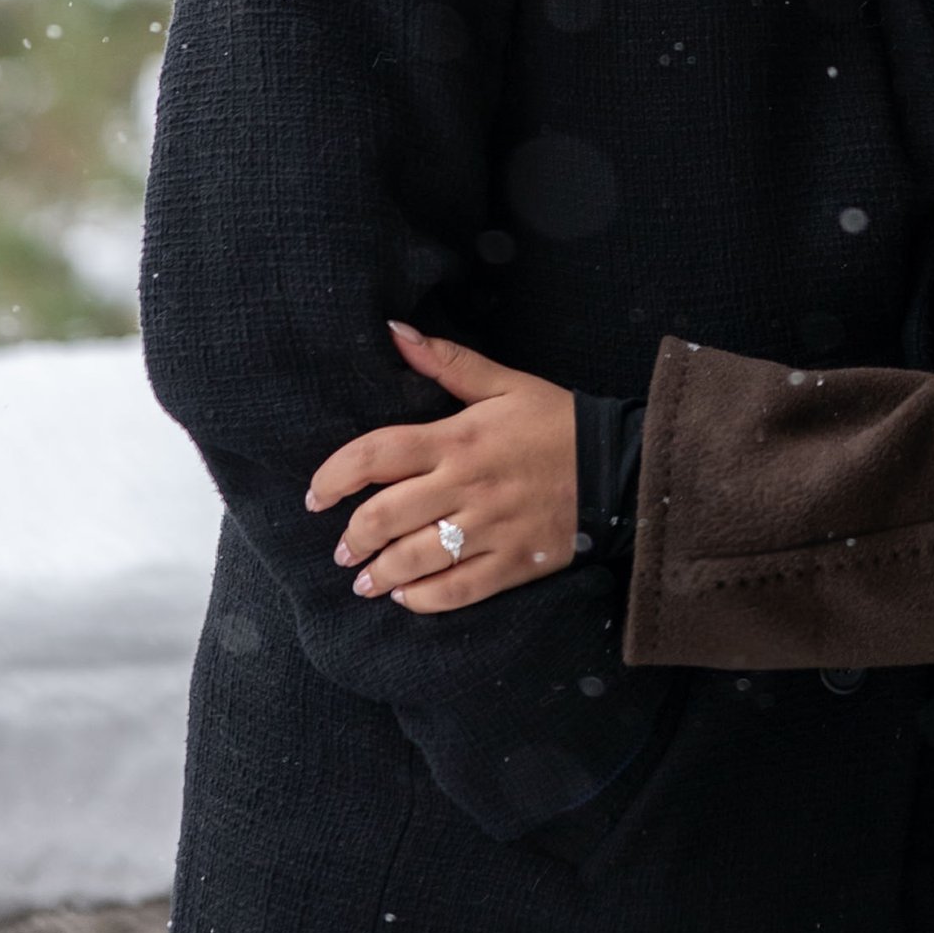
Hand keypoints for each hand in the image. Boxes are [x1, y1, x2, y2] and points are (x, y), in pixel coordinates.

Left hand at [306, 324, 580, 613]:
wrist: (618, 466)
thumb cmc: (555, 421)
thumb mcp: (505, 383)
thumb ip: (447, 362)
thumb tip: (395, 332)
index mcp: (459, 438)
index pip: (377, 454)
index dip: (335, 476)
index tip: (316, 495)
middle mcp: (467, 485)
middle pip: (385, 516)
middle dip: (352, 536)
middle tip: (342, 546)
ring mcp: (489, 528)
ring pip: (414, 560)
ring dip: (377, 573)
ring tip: (362, 578)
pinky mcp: (512, 563)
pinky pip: (455, 591)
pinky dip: (422, 600)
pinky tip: (406, 597)